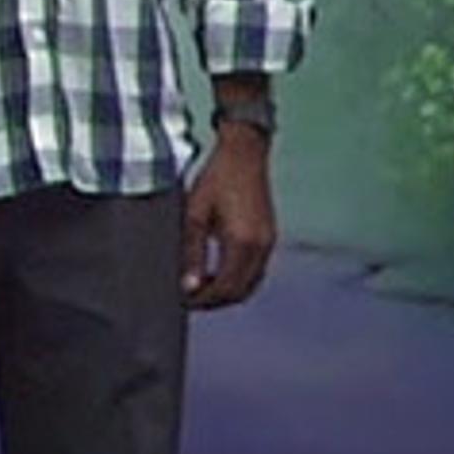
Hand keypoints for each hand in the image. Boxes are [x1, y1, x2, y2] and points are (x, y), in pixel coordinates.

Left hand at [182, 129, 276, 309]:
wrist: (244, 153)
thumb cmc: (216, 179)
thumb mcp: (194, 215)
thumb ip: (192, 254)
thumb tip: (188, 287)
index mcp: (241, 243)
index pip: (225, 289)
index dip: (204, 300)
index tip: (183, 300)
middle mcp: (260, 247)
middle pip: (240, 292)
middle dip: (216, 300)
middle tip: (191, 299)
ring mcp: (268, 242)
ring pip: (251, 284)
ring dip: (228, 291)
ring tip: (202, 288)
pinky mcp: (269, 236)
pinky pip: (256, 270)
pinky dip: (239, 279)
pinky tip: (219, 272)